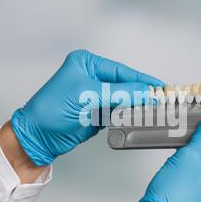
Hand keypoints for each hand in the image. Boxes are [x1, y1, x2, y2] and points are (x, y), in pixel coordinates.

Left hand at [11, 50, 162, 165]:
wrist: (38, 137)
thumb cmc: (51, 110)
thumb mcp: (86, 95)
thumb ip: (118, 92)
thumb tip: (144, 91)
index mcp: (87, 64)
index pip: (121, 71)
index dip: (142, 79)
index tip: (159, 87)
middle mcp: (93, 77)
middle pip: (126, 83)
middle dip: (143, 92)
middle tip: (162, 99)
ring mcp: (97, 96)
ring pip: (125, 98)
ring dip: (138, 104)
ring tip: (155, 108)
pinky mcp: (99, 113)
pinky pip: (120, 112)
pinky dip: (130, 115)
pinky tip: (141, 116)